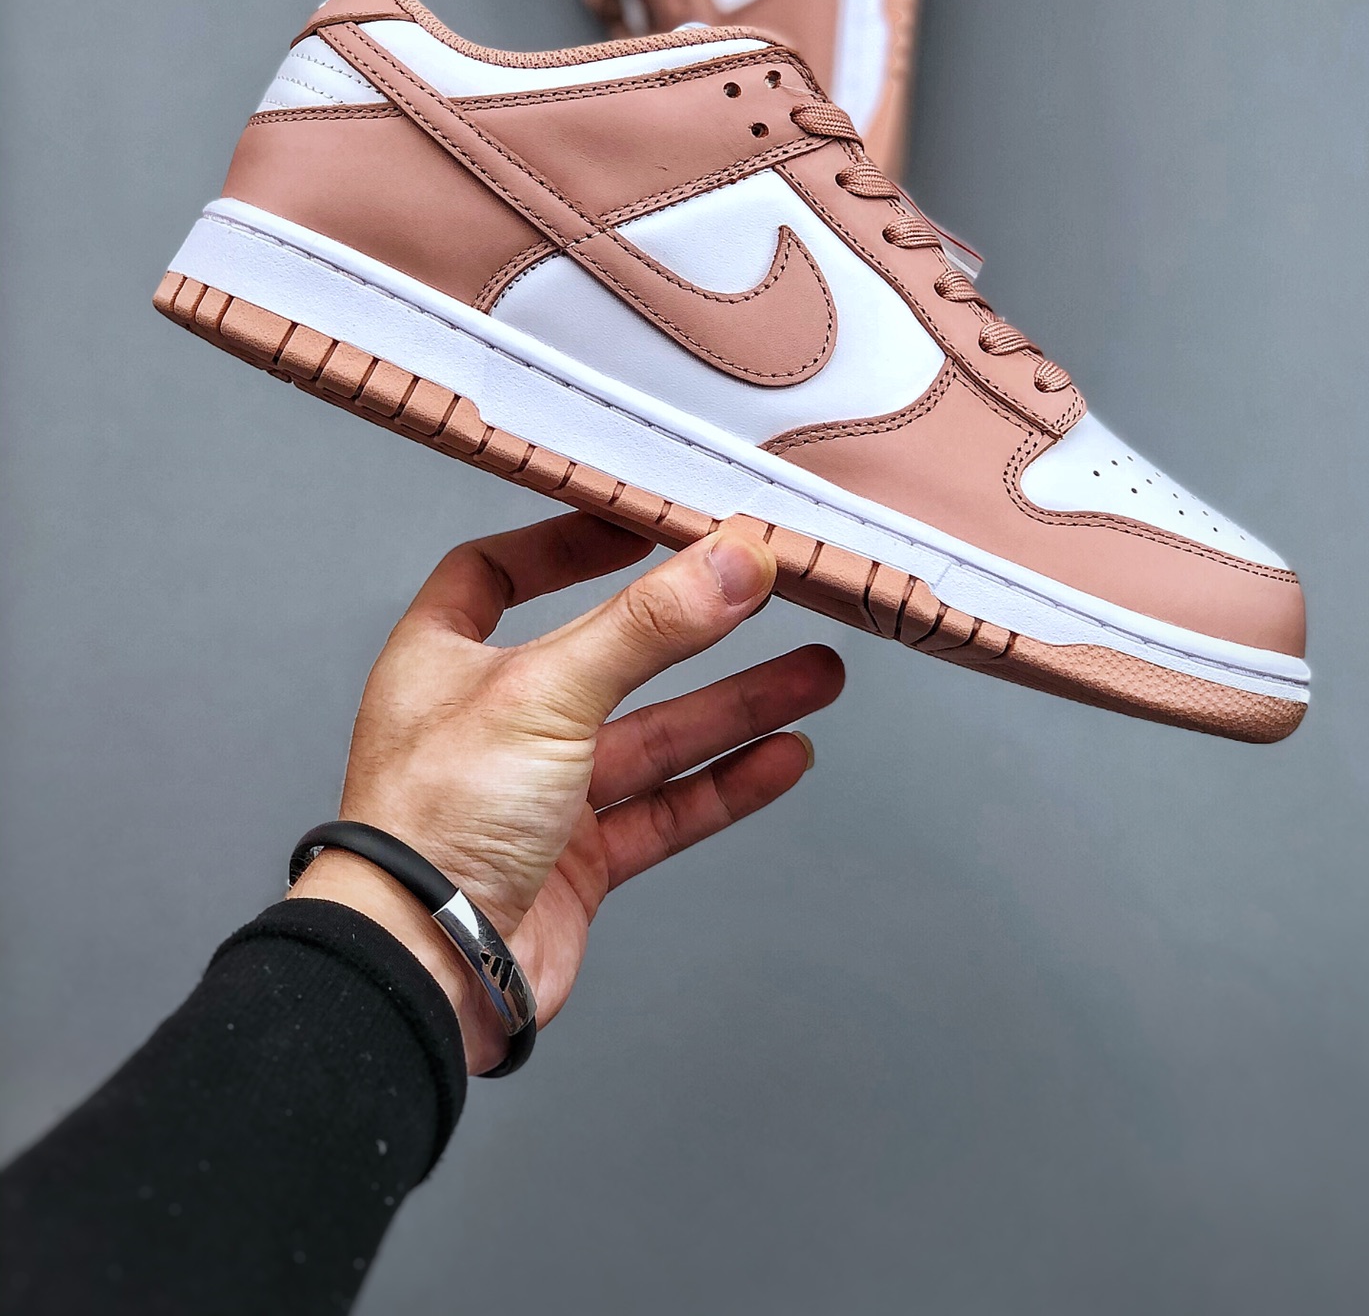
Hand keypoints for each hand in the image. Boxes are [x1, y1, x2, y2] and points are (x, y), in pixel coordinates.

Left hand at [290, 513, 843, 1070]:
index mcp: (446, 662)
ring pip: (653, 738)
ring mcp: (537, 795)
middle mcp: (490, 722)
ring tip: (816, 677)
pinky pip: (666, 810)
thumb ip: (648, 625)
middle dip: (694, 631)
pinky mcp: (578, 862)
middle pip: (607, 656)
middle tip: (768, 597)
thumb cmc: (436, 825)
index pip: (496, 574)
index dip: (562, 545)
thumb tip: (731, 560)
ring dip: (735, 708)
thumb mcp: (548, 692)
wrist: (425, 970)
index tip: (636, 524)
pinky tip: (784, 758)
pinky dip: (726, 783)